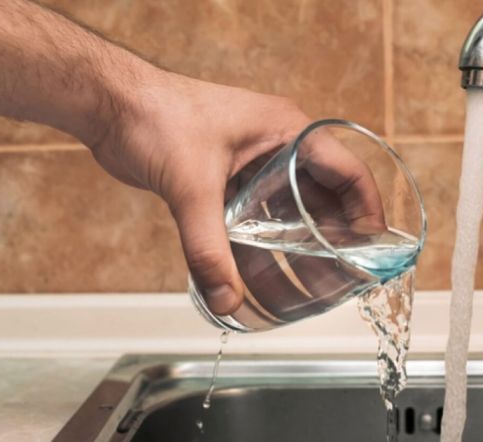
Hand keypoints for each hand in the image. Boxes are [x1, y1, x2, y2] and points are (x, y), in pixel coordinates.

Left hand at [88, 70, 383, 314]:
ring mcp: (254, 166)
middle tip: (339, 283)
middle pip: (321, 202)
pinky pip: (255, 222)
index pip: (346, 173)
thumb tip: (226, 301)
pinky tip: (260, 285)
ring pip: (287, 217)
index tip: (372, 250)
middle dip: (329, 245)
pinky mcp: (228, 182)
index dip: (366, 212)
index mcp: (288, 132)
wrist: (110, 108)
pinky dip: (259, 251)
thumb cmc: (156, 117)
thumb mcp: (191, 187)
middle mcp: (278, 148)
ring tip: (306, 294)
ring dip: (295, 253)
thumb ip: (208, 249)